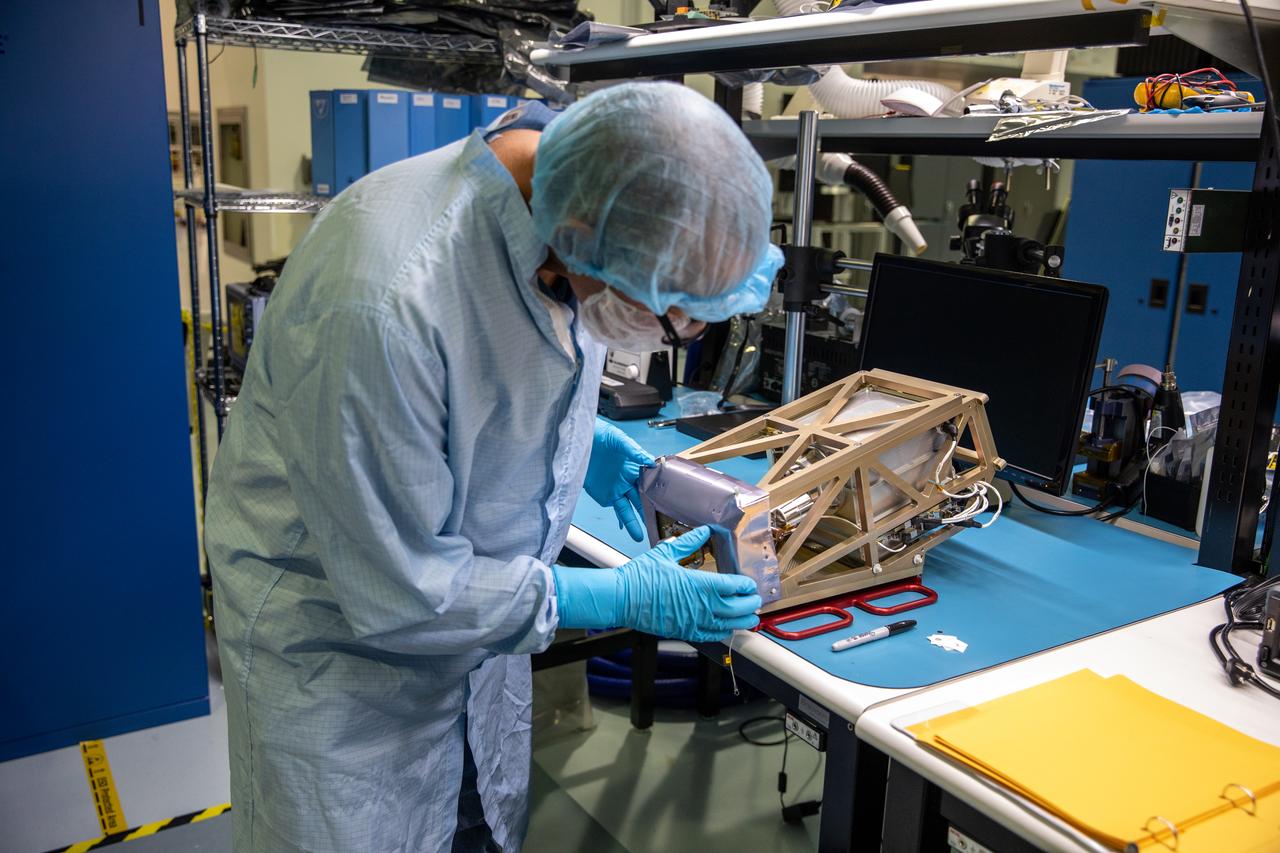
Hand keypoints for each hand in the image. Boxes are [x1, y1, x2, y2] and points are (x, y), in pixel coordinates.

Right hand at [551, 526, 761, 641]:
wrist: (622, 598)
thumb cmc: (641, 577)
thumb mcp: (666, 552)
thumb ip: (689, 542)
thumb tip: (704, 531)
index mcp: (700, 584)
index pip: (735, 586)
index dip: (746, 585)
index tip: (749, 583)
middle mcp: (702, 606)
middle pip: (738, 608)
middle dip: (751, 604)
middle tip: (756, 600)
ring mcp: (694, 621)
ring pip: (729, 625)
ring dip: (743, 621)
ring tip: (751, 618)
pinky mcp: (685, 632)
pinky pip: (711, 636)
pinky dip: (724, 633)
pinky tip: (728, 629)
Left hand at [584, 420, 654, 541]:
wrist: (576, 440)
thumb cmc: (599, 435)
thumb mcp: (618, 439)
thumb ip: (634, 451)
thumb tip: (650, 461)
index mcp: (634, 466)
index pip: (651, 482)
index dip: (659, 492)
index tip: (667, 501)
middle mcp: (628, 480)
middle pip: (643, 499)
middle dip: (651, 511)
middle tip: (660, 524)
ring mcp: (617, 489)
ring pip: (630, 509)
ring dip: (636, 522)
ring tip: (642, 535)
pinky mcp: (605, 496)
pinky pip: (617, 510)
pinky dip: (623, 521)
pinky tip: (630, 530)